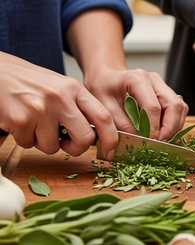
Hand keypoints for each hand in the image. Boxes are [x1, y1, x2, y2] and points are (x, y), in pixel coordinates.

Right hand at [0, 52, 117, 158]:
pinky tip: (20, 121)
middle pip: (85, 138)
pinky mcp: (19, 120)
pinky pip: (29, 144)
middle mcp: (60, 98)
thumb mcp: (61, 87)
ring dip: (44, 142)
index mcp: (74, 89)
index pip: (103, 117)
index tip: (110, 152)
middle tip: (66, 143)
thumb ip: (78, 107)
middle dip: (77, 148)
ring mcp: (40, 109)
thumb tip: (97, 136)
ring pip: (53, 147)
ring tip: (35, 123)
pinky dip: (25, 138)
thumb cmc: (30, 83)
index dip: (111, 139)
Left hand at [65, 9, 188, 139]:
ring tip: (163, 140)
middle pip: (174, 105)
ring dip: (175, 127)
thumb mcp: (104, 106)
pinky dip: (175, 123)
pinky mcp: (167, 93)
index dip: (154, 128)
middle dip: (170, 128)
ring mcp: (163, 86)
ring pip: (180, 107)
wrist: (106, 77)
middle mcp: (155, 80)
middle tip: (161, 144)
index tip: (150, 142)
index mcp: (138, 79)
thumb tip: (137, 139)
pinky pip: (179, 109)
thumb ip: (120, 123)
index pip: (153, 107)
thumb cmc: (103, 88)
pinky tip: (165, 133)